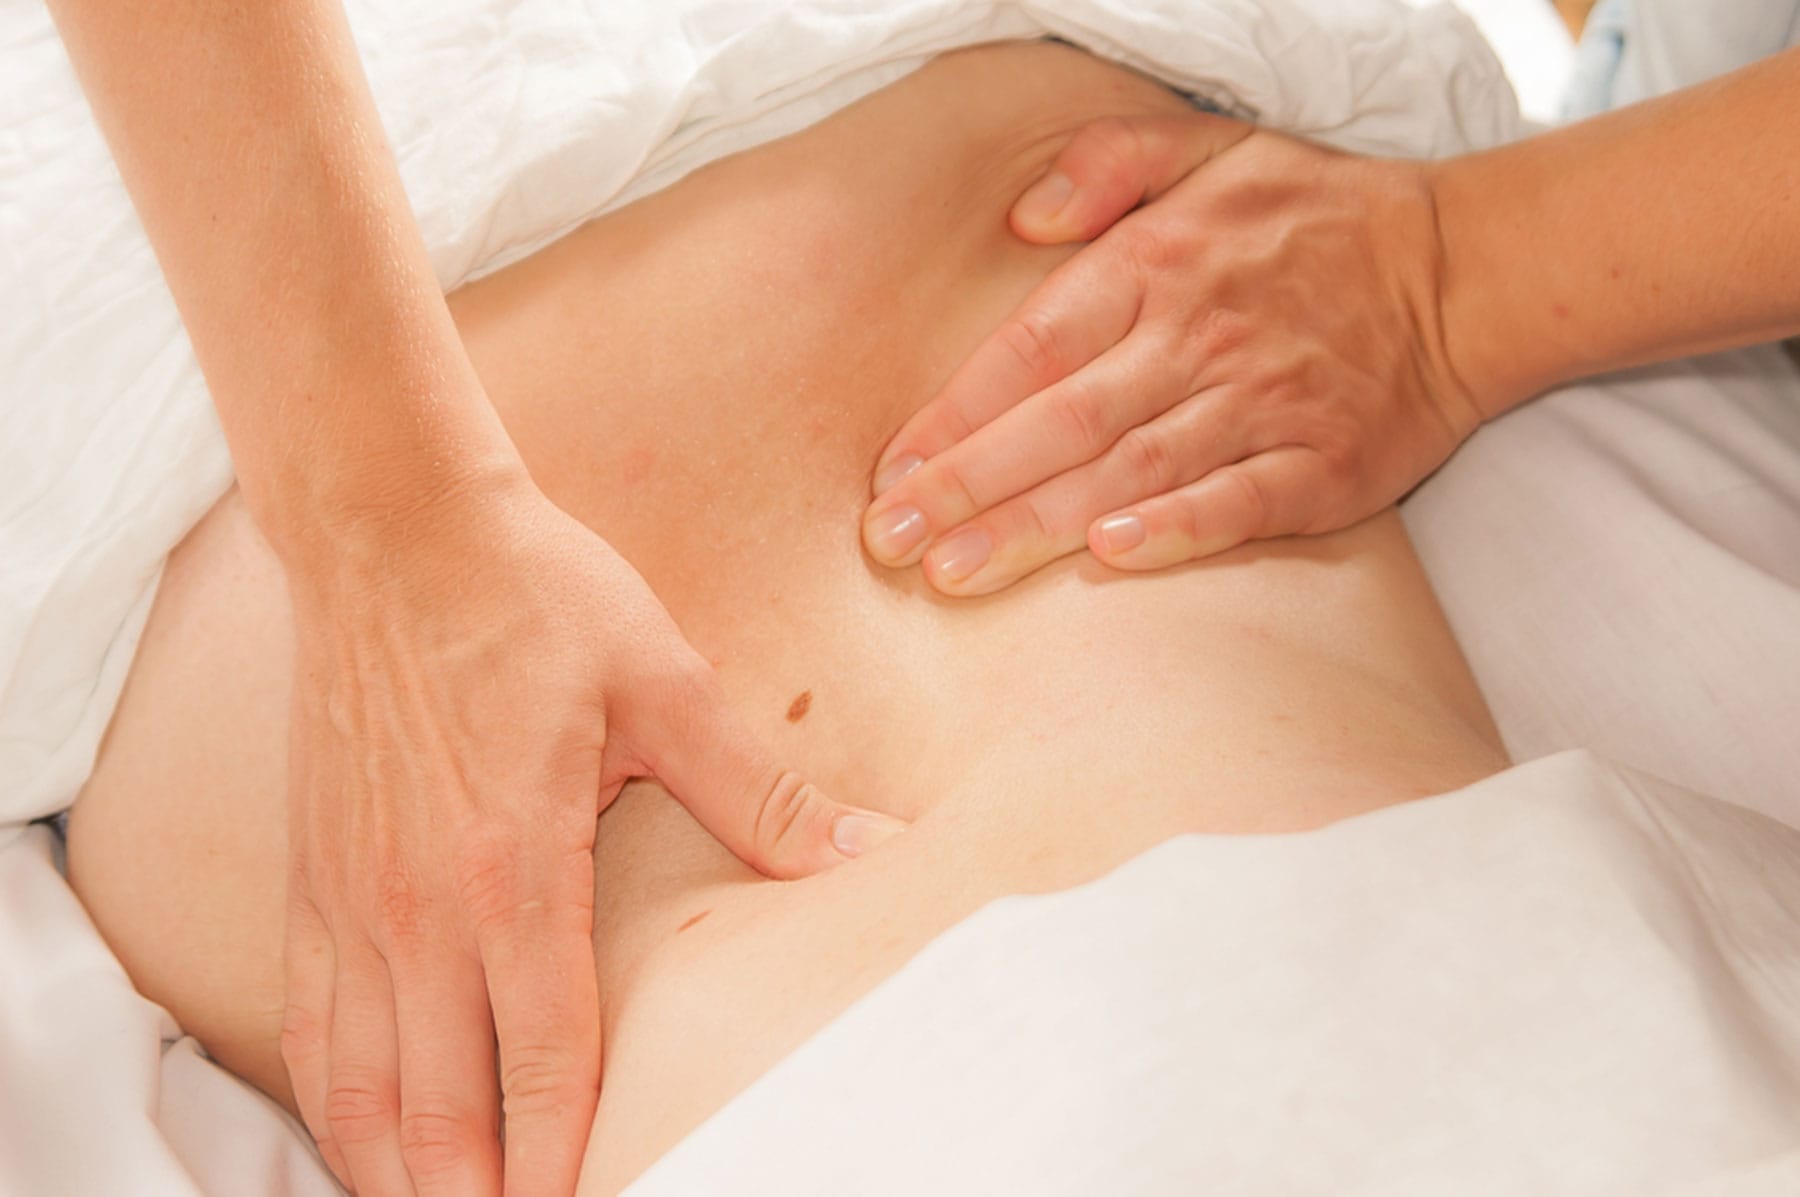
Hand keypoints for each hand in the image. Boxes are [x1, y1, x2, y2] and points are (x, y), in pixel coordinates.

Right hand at [278, 475, 900, 1196]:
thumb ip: (760, 789)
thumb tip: (871, 846)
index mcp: (516, 871)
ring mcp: (354, 901)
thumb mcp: (666, 684)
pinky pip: (308, 1026)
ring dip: (399, 1168)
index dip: (566, 1161)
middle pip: (442, 1110)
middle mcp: (420, 909)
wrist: (396, 532)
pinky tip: (364, 1133)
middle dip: (480, 1193)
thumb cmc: (535, 600)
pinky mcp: (312, 878)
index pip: (546, 1063)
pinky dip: (335, 1101)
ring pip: (360, 1089)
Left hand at [862, 113, 1483, 594]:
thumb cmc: (1314, 216)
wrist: (1463, 271)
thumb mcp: (1212, 146)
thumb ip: (1108, 161)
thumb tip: (1018, 219)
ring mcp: (1265, 403)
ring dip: (1040, 523)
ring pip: (1132, 470)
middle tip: (886, 541)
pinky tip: (1114, 559)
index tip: (889, 471)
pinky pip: (1243, 500)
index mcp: (1158, 262)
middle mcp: (1200, 335)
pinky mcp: (1325, 465)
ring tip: (955, 573)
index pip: (1032, 347)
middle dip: (968, 485)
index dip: (957, 413)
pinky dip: (1181, 529)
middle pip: (1063, 419)